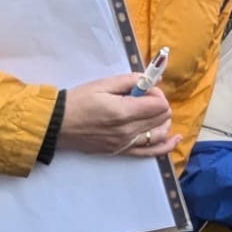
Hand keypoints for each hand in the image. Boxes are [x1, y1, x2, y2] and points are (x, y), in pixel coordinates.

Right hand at [59, 73, 179, 156]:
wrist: (56, 125)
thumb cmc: (77, 101)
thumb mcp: (103, 84)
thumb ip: (131, 80)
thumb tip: (154, 78)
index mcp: (123, 113)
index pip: (159, 104)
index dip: (156, 93)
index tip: (143, 88)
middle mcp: (128, 132)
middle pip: (162, 118)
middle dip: (158, 104)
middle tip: (143, 97)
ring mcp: (126, 144)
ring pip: (160, 133)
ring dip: (162, 121)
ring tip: (154, 112)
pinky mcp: (121, 152)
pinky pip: (150, 152)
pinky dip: (166, 146)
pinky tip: (175, 139)